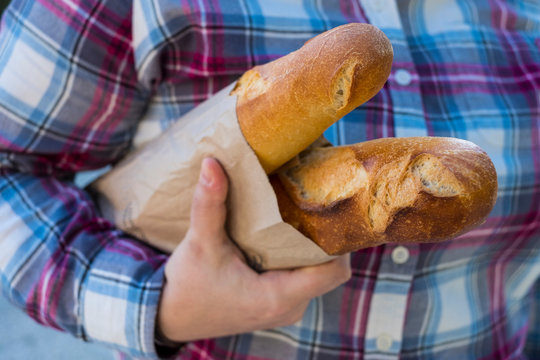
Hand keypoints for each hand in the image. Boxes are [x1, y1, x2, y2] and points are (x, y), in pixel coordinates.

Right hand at [157, 157, 350, 341]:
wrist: (172, 315)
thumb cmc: (188, 285)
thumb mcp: (199, 243)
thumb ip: (209, 204)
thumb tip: (212, 163)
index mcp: (277, 297)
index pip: (334, 272)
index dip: (342, 241)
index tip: (333, 208)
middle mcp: (289, 308)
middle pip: (330, 270)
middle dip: (329, 236)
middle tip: (318, 200)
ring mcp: (285, 308)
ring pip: (318, 274)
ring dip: (316, 246)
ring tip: (304, 211)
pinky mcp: (278, 304)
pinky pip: (305, 279)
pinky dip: (302, 257)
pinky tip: (289, 232)